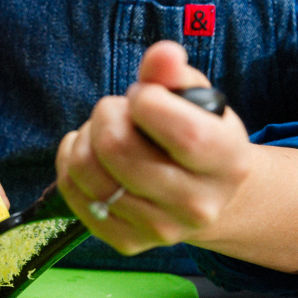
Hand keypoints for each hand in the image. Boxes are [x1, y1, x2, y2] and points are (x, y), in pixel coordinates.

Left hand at [56, 41, 252, 254]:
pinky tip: (88, 153)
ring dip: (85, 138)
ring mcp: (160, 229)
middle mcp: (198, 205)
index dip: (147, 102)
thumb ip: (174, 74)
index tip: (143, 95)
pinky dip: (69, 163)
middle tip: (117, 111)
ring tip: (102, 131)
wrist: (201, 195)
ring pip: (88, 171)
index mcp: (228, 162)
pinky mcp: (127, 242)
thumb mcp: (194, 99)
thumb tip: (162, 54)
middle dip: (106, 114)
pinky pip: (74, 194)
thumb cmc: (194, 134)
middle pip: (118, 150)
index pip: (184, 133)